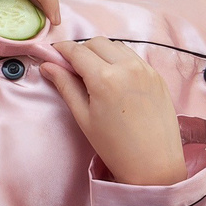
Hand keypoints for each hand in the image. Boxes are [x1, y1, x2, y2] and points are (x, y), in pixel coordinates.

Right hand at [43, 39, 186, 185]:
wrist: (154, 162)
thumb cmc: (114, 145)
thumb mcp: (83, 117)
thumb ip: (65, 86)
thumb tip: (49, 67)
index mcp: (105, 78)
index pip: (77, 51)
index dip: (61, 50)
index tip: (52, 55)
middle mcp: (127, 67)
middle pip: (97, 43)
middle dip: (81, 50)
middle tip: (71, 67)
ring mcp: (145, 69)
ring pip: (116, 46)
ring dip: (100, 52)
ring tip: (92, 73)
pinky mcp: (156, 75)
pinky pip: (133, 57)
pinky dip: (118, 59)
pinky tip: (113, 79)